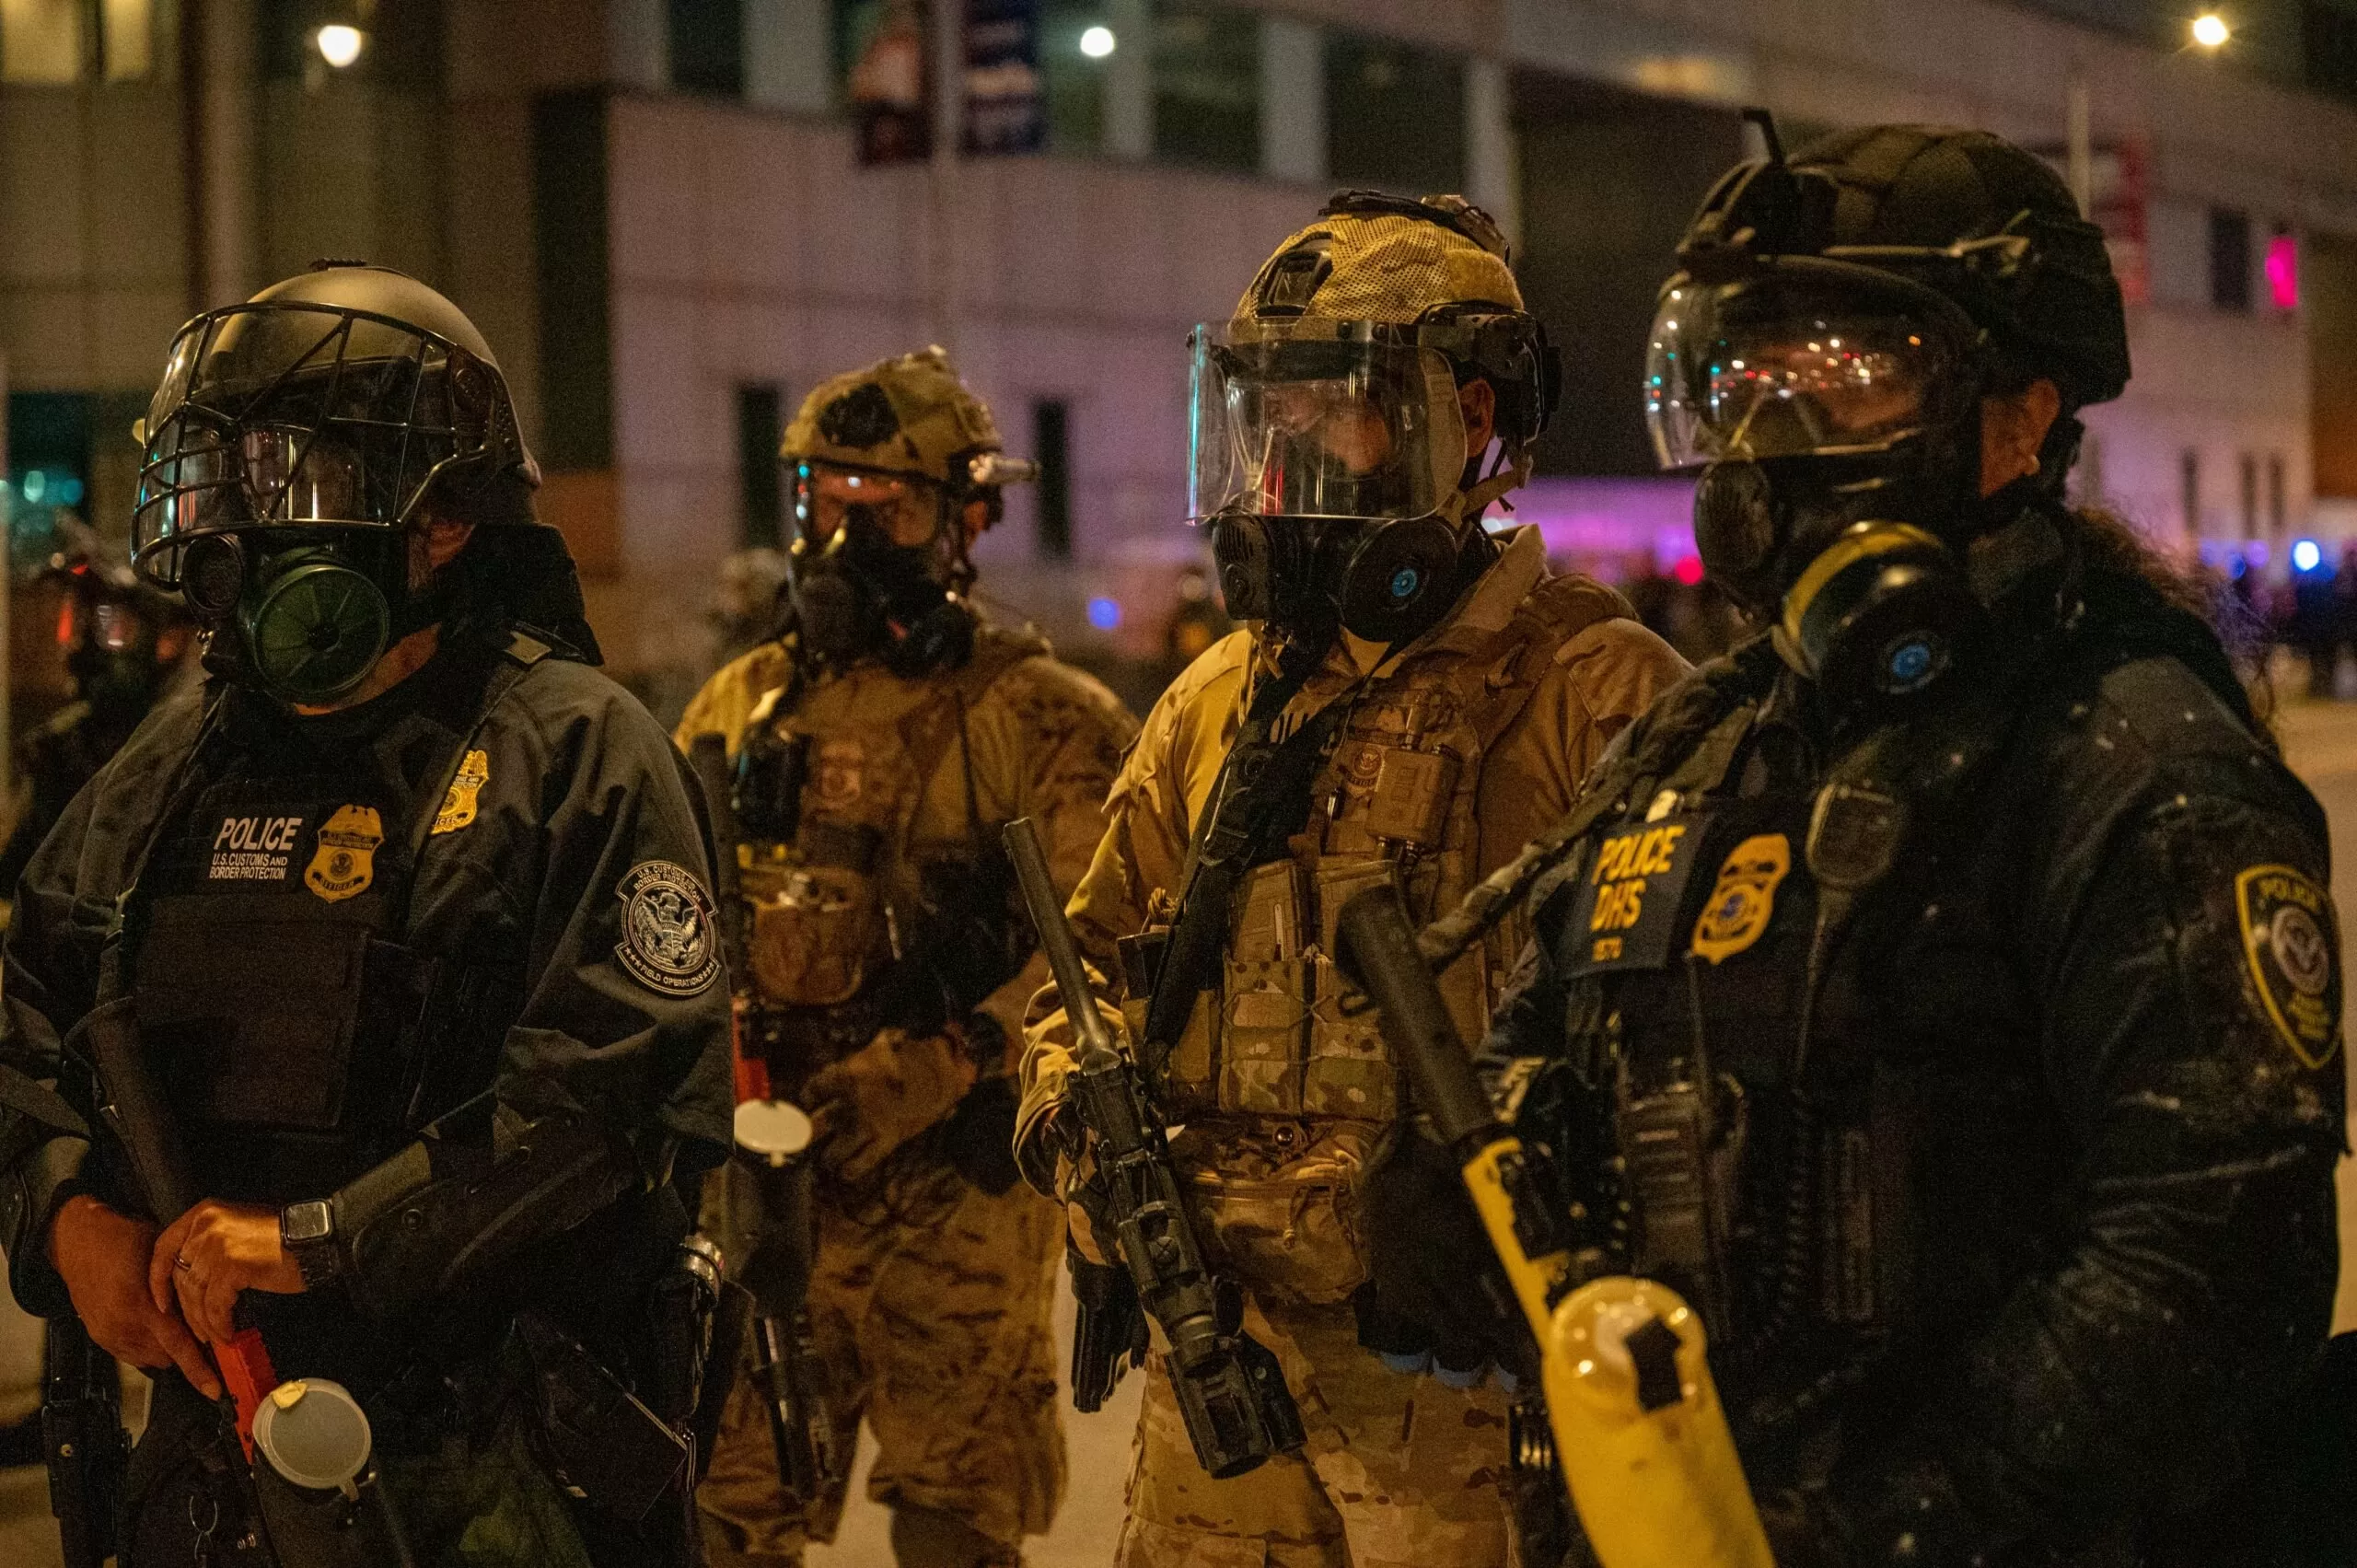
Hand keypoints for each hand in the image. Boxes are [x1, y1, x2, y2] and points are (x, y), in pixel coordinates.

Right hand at [46, 1194, 219, 1397]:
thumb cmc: (124, 1240)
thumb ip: (181, 1286)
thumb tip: (210, 1306)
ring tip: (173, 1323)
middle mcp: (122, 1327)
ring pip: (151, 1359)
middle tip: (200, 1329)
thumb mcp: (162, 1256)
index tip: (214, 1390)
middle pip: (167, 1357)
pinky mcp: (99, 1337)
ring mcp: (107, 1335)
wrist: (78, 1240)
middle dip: (186, 1349)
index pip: (177, 1346)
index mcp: (140, 1305)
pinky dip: (148, 1347)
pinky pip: (132, 1355)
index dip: (198, 1369)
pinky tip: (153, 1326)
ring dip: (167, 1349)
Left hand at [148, 1199, 305, 1346]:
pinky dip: (220, 1324)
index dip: (157, 1278)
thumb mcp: (238, 1230)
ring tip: (215, 1336)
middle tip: (197, 1331)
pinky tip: (228, 1332)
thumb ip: (210, 1245)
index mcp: (204, 1213)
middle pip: (181, 1277)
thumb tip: (193, 1281)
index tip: (161, 1303)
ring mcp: (216, 1245)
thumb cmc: (281, 1238)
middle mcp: (205, 1226)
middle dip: (187, 1310)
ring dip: (204, 1322)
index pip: (164, 1247)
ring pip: (196, 1295)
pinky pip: (215, 1305)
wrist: (315, 1239)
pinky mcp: (231, 1266)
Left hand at [807, 1027, 977, 1183]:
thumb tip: (849, 1061)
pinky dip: (852, 1170)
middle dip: (809, 1134)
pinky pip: (864, 1162)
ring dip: (829, 1157)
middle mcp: (852, 1101)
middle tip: (806, 1138)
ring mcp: (869, 1124)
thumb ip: (860, 1055)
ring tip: (827, 1159)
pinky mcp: (888, 1140)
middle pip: (818, 1124)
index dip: (807, 1098)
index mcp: (848, 1074)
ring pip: (836, 1150)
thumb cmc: (913, 1052)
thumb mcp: (881, 1044)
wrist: (945, 1069)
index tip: (808, 1103)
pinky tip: (846, 1173)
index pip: (814, 1089)